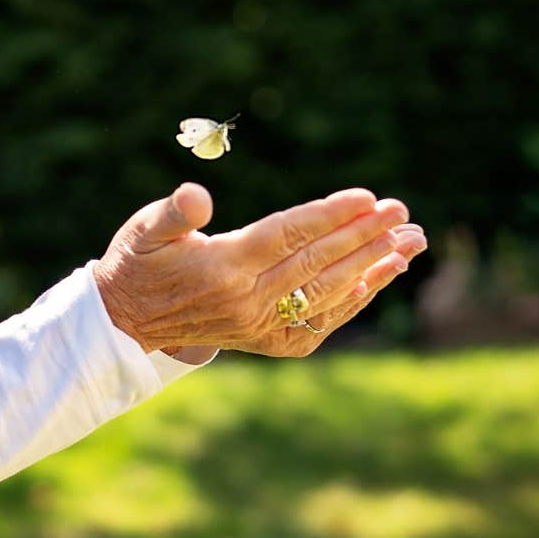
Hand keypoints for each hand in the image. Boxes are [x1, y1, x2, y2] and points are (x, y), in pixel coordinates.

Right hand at [90, 183, 423, 354]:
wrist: (127, 322)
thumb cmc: (138, 262)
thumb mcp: (144, 228)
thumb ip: (174, 212)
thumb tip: (196, 196)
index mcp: (221, 266)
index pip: (287, 235)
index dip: (329, 216)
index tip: (367, 197)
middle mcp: (246, 300)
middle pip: (317, 262)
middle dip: (364, 235)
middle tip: (402, 212)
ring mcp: (260, 324)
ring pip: (328, 293)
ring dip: (374, 267)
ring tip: (411, 243)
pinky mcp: (268, 341)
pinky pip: (321, 320)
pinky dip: (354, 300)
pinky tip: (381, 277)